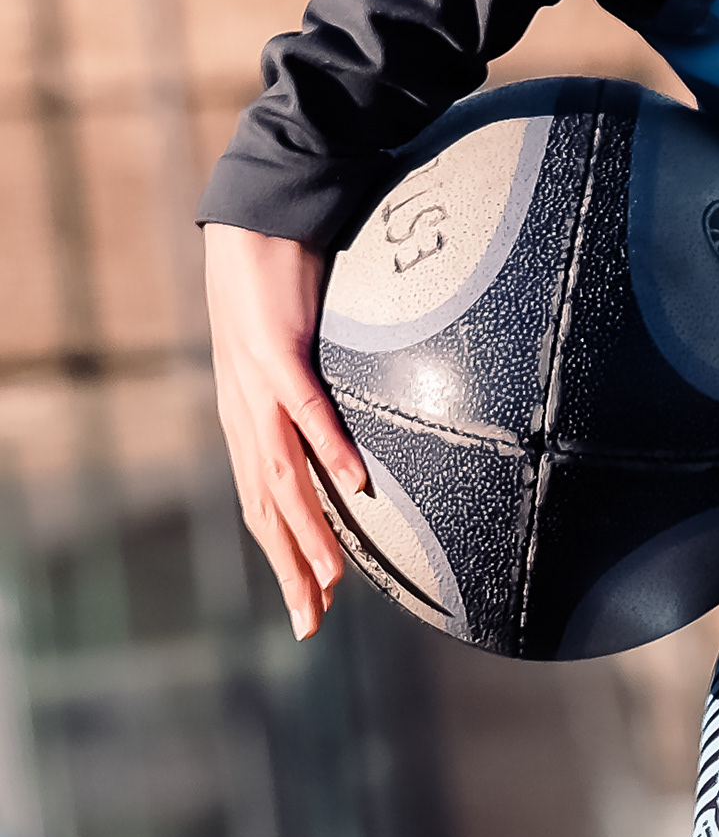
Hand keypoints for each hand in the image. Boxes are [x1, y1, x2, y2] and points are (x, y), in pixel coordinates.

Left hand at [205, 224, 369, 639]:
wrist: (256, 213)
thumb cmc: (280, 282)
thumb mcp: (296, 357)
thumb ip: (315, 408)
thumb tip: (357, 454)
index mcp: (247, 416)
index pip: (263, 504)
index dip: (283, 561)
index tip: (310, 611)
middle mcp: (243, 408)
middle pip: (265, 504)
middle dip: (287, 568)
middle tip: (311, 623)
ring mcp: (254, 381)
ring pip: (278, 471)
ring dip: (306, 529)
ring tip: (331, 577)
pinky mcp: (275, 347)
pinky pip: (305, 407)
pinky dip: (329, 449)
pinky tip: (353, 485)